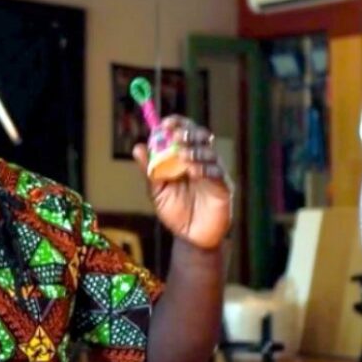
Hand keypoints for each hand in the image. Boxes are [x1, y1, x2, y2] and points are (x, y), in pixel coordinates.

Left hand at [133, 116, 232, 249]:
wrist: (191, 238)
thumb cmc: (176, 212)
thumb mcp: (157, 191)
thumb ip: (150, 170)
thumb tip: (138, 147)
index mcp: (186, 157)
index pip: (185, 132)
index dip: (177, 124)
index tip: (166, 123)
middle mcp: (202, 160)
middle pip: (200, 137)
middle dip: (188, 133)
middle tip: (177, 135)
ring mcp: (214, 172)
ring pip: (209, 153)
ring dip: (195, 151)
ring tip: (183, 155)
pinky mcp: (223, 188)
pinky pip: (216, 173)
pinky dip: (205, 170)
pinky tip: (194, 172)